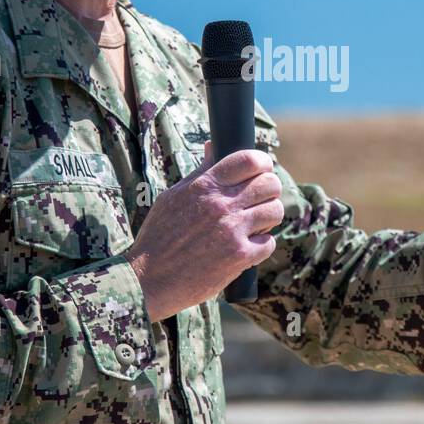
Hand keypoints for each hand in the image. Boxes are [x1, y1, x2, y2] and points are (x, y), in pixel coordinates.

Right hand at [125, 141, 283, 321]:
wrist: (148, 278)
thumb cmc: (159, 235)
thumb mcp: (173, 196)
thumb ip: (200, 172)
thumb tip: (213, 146)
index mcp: (205, 186)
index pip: (250, 160)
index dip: (262, 163)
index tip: (261, 171)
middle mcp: (221, 205)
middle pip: (269, 183)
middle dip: (269, 190)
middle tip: (260, 200)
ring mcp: (232, 231)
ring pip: (275, 211)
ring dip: (268, 217)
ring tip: (255, 224)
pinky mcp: (239, 257)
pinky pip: (269, 242)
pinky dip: (262, 245)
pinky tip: (247, 247)